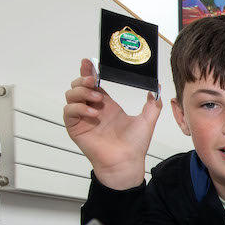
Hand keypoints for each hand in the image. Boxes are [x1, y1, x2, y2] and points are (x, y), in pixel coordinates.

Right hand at [63, 59, 162, 189]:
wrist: (127, 162)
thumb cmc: (134, 145)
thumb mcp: (147, 120)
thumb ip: (153, 104)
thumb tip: (156, 88)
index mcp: (106, 104)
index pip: (93, 82)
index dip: (89, 71)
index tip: (89, 62)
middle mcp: (93, 108)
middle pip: (78, 85)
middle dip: (83, 78)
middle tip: (93, 80)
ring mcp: (82, 118)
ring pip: (71, 95)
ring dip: (81, 92)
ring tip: (97, 99)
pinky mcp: (75, 128)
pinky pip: (69, 111)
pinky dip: (78, 108)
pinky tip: (93, 112)